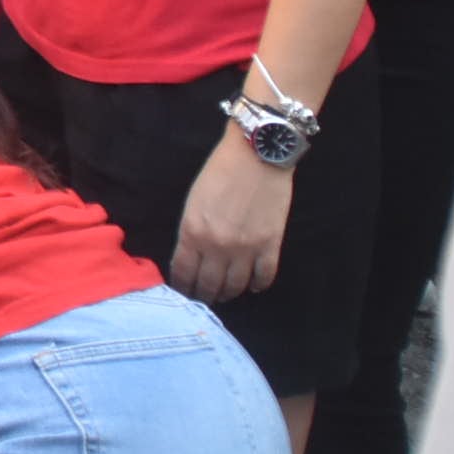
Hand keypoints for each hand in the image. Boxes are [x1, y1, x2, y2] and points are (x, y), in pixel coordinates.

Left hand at [169, 127, 293, 303]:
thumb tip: (192, 256)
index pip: (183, 272)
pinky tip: (253, 286)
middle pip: (209, 284)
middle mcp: (217, 246)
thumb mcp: (193, 201)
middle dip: (204, 294)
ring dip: (229, 293)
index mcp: (192, 232)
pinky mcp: (271, 245)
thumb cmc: (220, 171)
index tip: (182, 292)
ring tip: (225, 295)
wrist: (256, 156)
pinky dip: (258, 285)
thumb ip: (191, 231)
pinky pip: (264, 277)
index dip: (182, 286)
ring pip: (235, 286)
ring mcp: (246, 248)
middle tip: (203, 298)